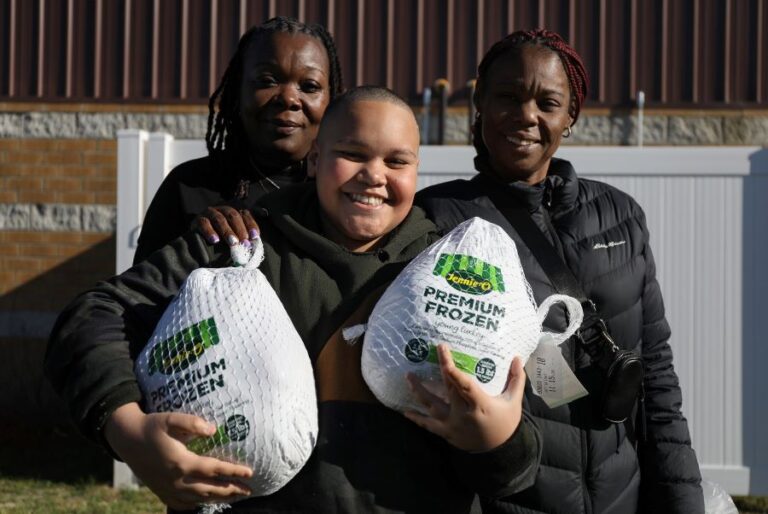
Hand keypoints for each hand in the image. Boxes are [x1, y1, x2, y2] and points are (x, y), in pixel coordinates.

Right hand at [104, 403, 253, 509]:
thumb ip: (192, 423)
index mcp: (181, 462)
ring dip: (219, 498)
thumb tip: (213, 429)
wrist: (127, 440)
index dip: (233, 471)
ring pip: (199, 499)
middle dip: (231, 490)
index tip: (250, 472)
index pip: (213, 469)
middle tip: (249, 490)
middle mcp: (176, 480)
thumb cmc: (152, 427)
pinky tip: (209, 500)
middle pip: (210, 489)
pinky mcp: (162, 493)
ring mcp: (168, 489)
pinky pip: (183, 504)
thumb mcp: (171, 419)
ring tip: (237, 496)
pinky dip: (199, 504)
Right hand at [194, 206, 259, 246]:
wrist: (200, 232)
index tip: (255, 236)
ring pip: (219, 219)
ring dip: (227, 231)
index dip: (251, 224)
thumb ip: (249, 221)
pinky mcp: (198, 219)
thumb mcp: (237, 226)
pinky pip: (204, 223)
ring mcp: (210, 212)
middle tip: (244, 242)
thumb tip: (265, 213)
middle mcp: (222, 207)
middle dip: (240, 229)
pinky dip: (209, 231)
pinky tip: (214, 240)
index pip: (245, 213)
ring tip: (233, 243)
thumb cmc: (224, 231)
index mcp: (234, 207)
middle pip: (233, 215)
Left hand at [404, 344, 525, 451]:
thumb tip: (519, 357)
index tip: (445, 352)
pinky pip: (429, 425)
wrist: (501, 452)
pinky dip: (417, 418)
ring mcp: (453, 425)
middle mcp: (464, 414)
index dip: (454, 370)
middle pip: (448, 389)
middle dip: (442, 369)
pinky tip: (405, 411)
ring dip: (419, 392)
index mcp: (481, 405)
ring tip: (409, 377)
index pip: (465, 385)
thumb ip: (516, 379)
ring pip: (432, 406)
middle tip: (435, 351)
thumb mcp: (514, 401)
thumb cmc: (507, 422)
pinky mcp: (447, 433)